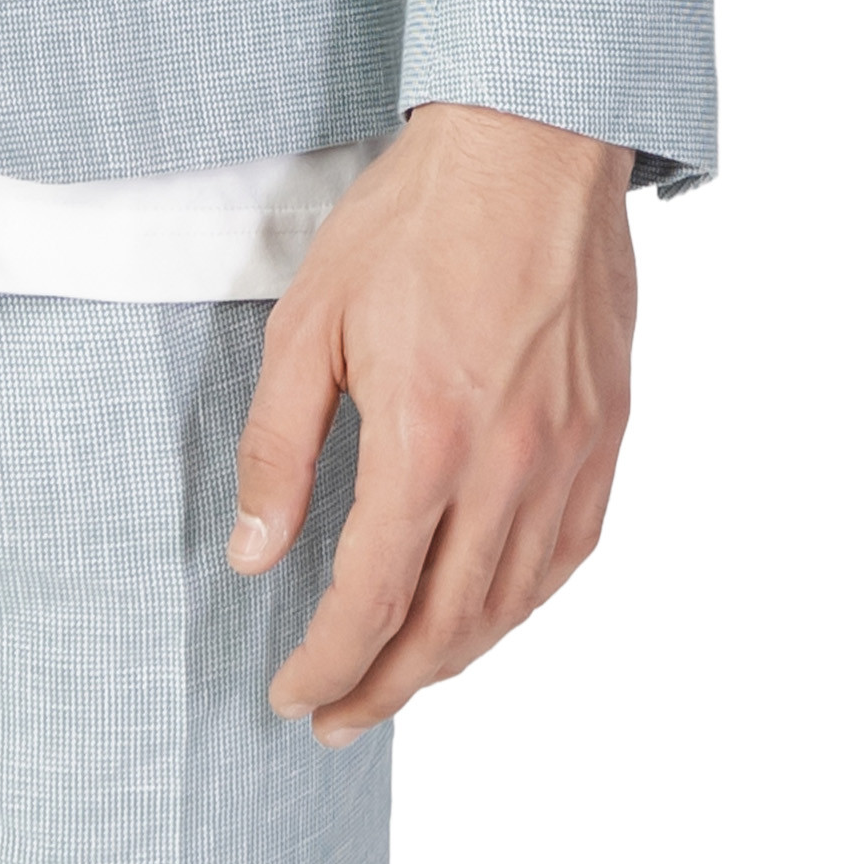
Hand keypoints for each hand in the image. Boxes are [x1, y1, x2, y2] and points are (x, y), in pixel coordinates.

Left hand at [229, 103, 634, 747]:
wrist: (528, 146)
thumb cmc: (412, 220)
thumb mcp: (308, 321)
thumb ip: (279, 448)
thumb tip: (256, 553)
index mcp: (426, 440)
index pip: (372, 599)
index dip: (328, 664)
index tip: (292, 698)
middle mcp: (509, 466)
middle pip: (447, 627)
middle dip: (383, 688)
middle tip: (335, 718)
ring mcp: (569, 455)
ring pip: (512, 605)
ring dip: (451, 662)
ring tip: (398, 683)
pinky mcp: (607, 435)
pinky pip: (567, 556)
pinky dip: (521, 607)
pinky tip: (486, 617)